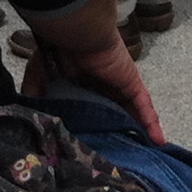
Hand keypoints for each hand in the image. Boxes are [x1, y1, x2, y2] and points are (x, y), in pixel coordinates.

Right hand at [24, 34, 165, 143]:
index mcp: (81, 85)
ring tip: (143, 154)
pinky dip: (151, 123)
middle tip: (121, 158)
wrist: (77, 33)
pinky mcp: (132, 83)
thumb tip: (34, 117)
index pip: (90, 112)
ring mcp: (119, 86)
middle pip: (113, 114)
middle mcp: (102, 87)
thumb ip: (36, 93)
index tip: (93, 150)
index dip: (93, 129)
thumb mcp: (38, 75)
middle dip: (117, 134)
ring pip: (132, 113)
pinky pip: (144, 106)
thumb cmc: (57, 51)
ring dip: (138, 132)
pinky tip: (157, 141)